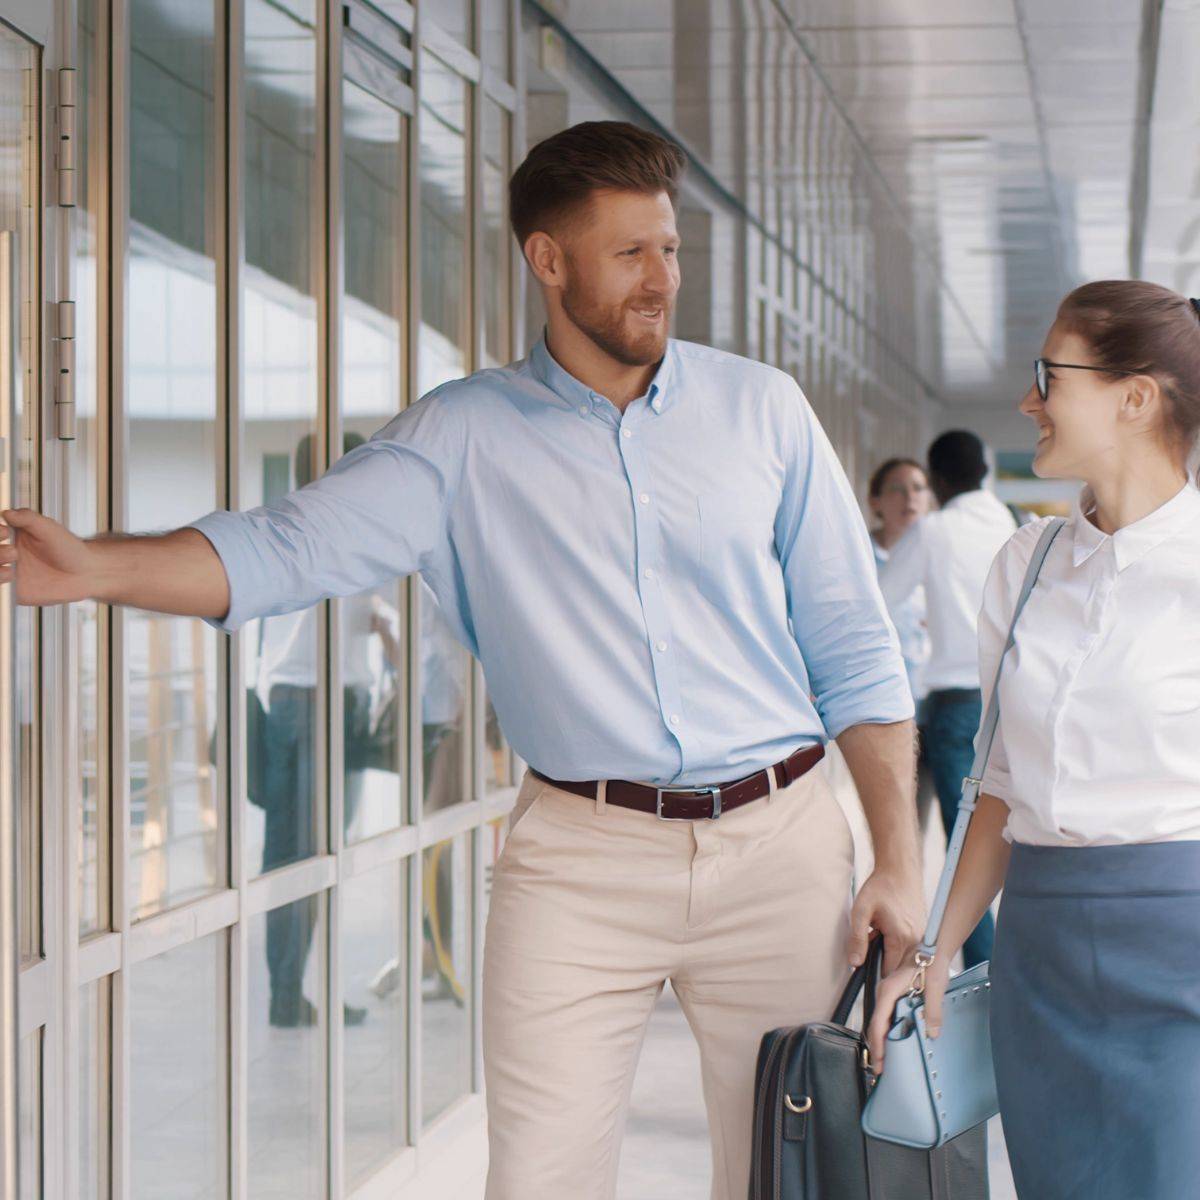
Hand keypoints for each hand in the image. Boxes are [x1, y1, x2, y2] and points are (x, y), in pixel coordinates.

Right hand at [0, 508, 96, 604]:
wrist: (85, 573)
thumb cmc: (69, 549)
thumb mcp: (48, 528)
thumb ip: (28, 518)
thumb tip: (7, 512)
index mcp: (10, 536)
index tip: (4, 533)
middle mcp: (5, 554)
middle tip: (12, 550)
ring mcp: (7, 572)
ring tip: (14, 559)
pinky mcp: (12, 591)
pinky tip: (11, 574)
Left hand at [846, 864, 922, 975]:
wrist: (899, 869)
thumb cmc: (881, 886)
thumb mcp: (861, 911)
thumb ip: (857, 939)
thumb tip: (854, 963)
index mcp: (902, 938)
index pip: (888, 969)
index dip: (874, 968)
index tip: (863, 963)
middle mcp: (916, 939)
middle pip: (896, 964)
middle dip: (881, 957)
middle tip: (869, 940)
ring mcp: (921, 935)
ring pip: (901, 954)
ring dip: (887, 948)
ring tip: (877, 930)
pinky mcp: (921, 929)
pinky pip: (907, 944)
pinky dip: (895, 941)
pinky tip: (885, 927)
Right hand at [866, 955, 949, 1073]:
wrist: (934, 947)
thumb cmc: (932, 963)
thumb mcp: (935, 987)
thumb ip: (933, 1011)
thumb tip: (931, 1033)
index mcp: (890, 991)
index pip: (878, 1022)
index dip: (878, 1044)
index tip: (880, 1063)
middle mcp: (885, 992)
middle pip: (875, 1024)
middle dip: (877, 1048)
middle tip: (881, 1070)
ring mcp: (888, 994)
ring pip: (880, 1021)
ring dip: (882, 1041)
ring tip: (887, 1061)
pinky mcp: (895, 995)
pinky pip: (886, 1016)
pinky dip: (887, 1031)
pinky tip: (895, 1042)